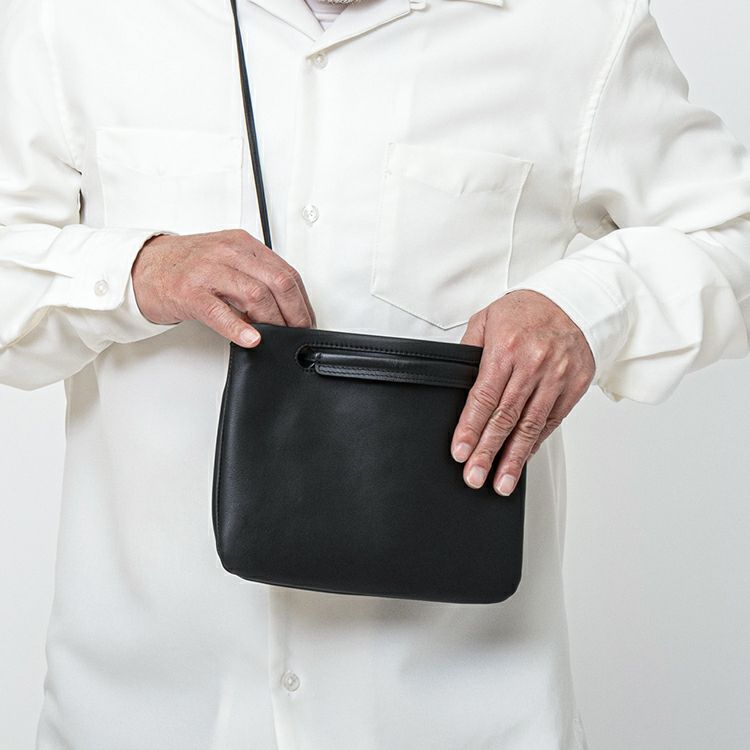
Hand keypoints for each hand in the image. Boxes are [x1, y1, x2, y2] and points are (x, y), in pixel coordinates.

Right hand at [131, 229, 315, 345]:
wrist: (142, 267)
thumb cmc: (186, 267)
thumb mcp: (227, 261)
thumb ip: (254, 276)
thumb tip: (285, 306)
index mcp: (242, 244)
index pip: (285, 271)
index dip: (301, 300)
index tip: (306, 319)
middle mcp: (228, 252)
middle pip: (277, 282)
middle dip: (294, 312)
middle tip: (298, 331)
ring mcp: (208, 271)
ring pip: (255, 294)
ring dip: (273, 320)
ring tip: (278, 335)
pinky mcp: (189, 292)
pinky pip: (219, 311)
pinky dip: (239, 327)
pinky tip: (251, 338)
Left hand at [451, 290, 594, 494]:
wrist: (575, 300)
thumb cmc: (526, 309)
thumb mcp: (488, 318)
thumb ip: (470, 349)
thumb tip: (455, 379)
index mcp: (507, 347)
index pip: (484, 397)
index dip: (470, 428)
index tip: (460, 452)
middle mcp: (533, 365)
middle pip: (506, 417)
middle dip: (488, 451)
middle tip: (475, 477)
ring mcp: (556, 377)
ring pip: (531, 426)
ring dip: (514, 458)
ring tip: (501, 483)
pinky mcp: (574, 387)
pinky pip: (551, 421)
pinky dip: (535, 443)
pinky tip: (522, 460)